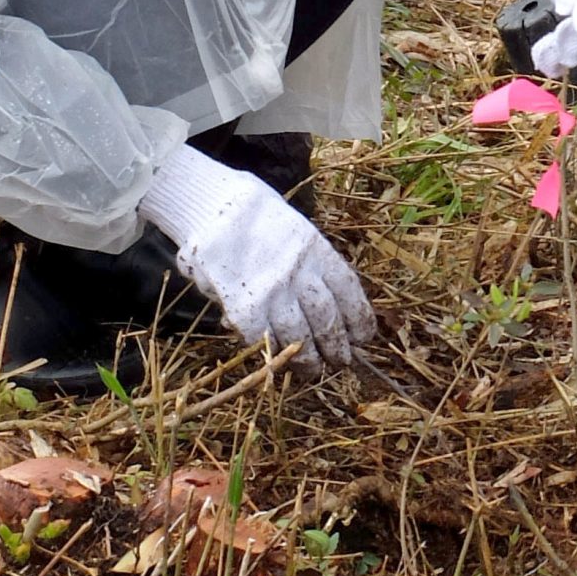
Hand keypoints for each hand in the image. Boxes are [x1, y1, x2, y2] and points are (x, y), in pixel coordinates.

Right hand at [138, 145, 374, 373]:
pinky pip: (264, 339)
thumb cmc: (254, 213)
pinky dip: (273, 351)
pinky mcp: (244, 308)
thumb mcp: (295, 229)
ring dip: (309, 359)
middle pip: (327, 320)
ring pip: (300, 337)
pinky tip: (279, 357)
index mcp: (316, 250)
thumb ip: (309, 264)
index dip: (359, 318)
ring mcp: (272, 293)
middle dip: (337, 346)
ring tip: (314, 369)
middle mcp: (299, 274)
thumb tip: (322, 300)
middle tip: (340, 361)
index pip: (348, 291)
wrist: (212, 206)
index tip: (364, 336)